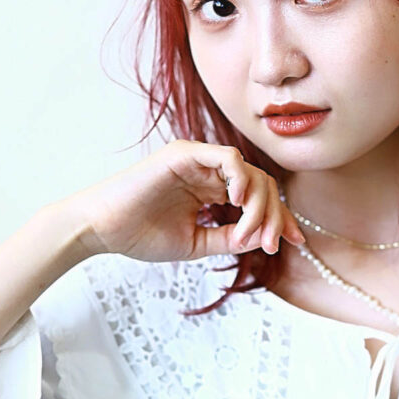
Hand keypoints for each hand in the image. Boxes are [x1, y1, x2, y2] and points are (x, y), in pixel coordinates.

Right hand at [61, 140, 304, 260]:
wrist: (101, 230)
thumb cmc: (140, 235)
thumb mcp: (197, 243)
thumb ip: (230, 238)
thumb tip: (265, 238)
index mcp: (212, 191)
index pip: (259, 198)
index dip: (281, 219)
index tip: (296, 242)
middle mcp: (209, 172)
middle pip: (262, 185)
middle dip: (274, 216)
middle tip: (273, 244)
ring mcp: (198, 161)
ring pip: (250, 172)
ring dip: (259, 204)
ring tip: (250, 232)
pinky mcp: (185, 154)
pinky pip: (226, 157)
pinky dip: (240, 177)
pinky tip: (239, 201)